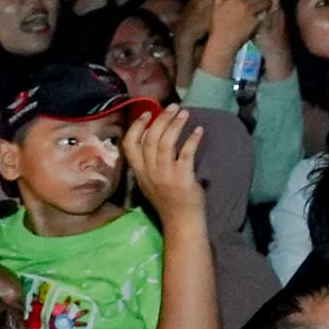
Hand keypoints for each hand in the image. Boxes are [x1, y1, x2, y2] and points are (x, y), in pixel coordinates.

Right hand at [120, 106, 208, 235]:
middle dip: (161, 119)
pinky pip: (186, 154)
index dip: (137, 126)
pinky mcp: (182, 178)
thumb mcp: (151, 181)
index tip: (147, 113)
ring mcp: (164, 176)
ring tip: (185, 113)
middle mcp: (149, 172)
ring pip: (165, 143)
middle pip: (150, 139)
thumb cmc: (169, 200)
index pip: (130, 145)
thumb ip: (150, 163)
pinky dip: (192, 140)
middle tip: (173, 107)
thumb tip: (158, 137)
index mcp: (139, 172)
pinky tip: (199, 130)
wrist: (181, 222)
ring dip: (176, 125)